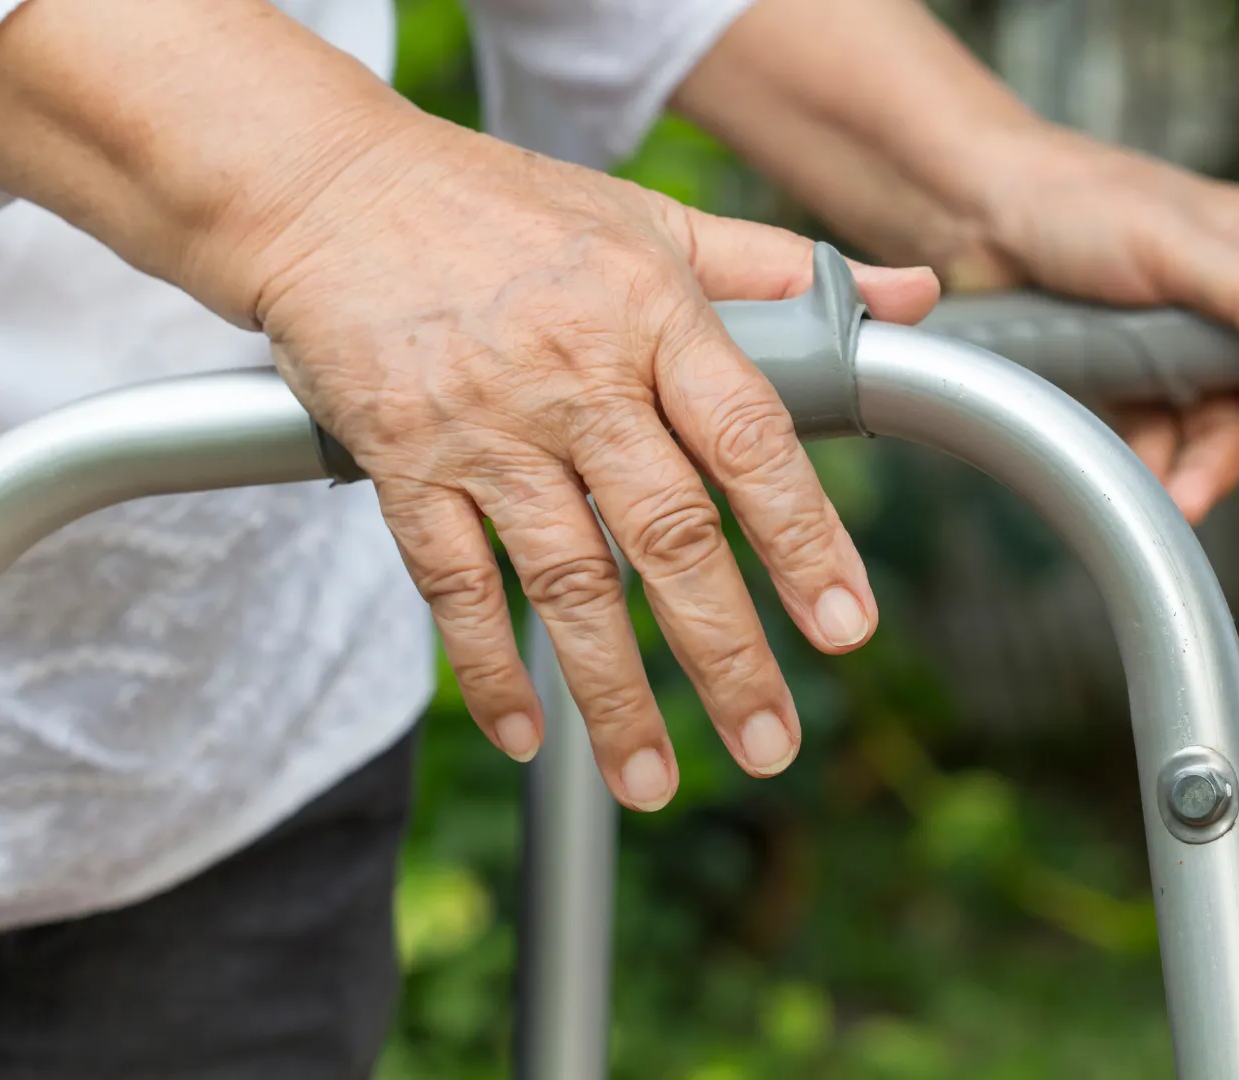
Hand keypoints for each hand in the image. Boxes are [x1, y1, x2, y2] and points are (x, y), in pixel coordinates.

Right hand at [241, 120, 938, 808]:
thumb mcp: (652, 216)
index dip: (807, 538)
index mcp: (650, 312)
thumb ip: (781, 271)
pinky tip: (525, 734)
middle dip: (726, 653)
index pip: (750, 439)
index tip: (847, 626)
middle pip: (668, 533)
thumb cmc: (501, 205)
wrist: (324, 186)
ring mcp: (482, 425)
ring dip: (613, 691)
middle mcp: (573, 375)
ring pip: (565, 578)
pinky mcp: (400, 460)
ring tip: (651, 781)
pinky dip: (486, 664)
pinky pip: (450, 580)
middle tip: (770, 743)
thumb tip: (914, 299)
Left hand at [935, 124, 1238, 546]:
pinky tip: (1141, 486)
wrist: (973, 213)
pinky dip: (1154, 468)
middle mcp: (1236, 308)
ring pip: (1222, 432)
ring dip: (1209, 473)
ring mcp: (1183, 350)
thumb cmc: (1075, 198)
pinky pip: (1160, 441)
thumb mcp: (1169, 241)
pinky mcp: (1131, 383)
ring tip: (1179, 502)